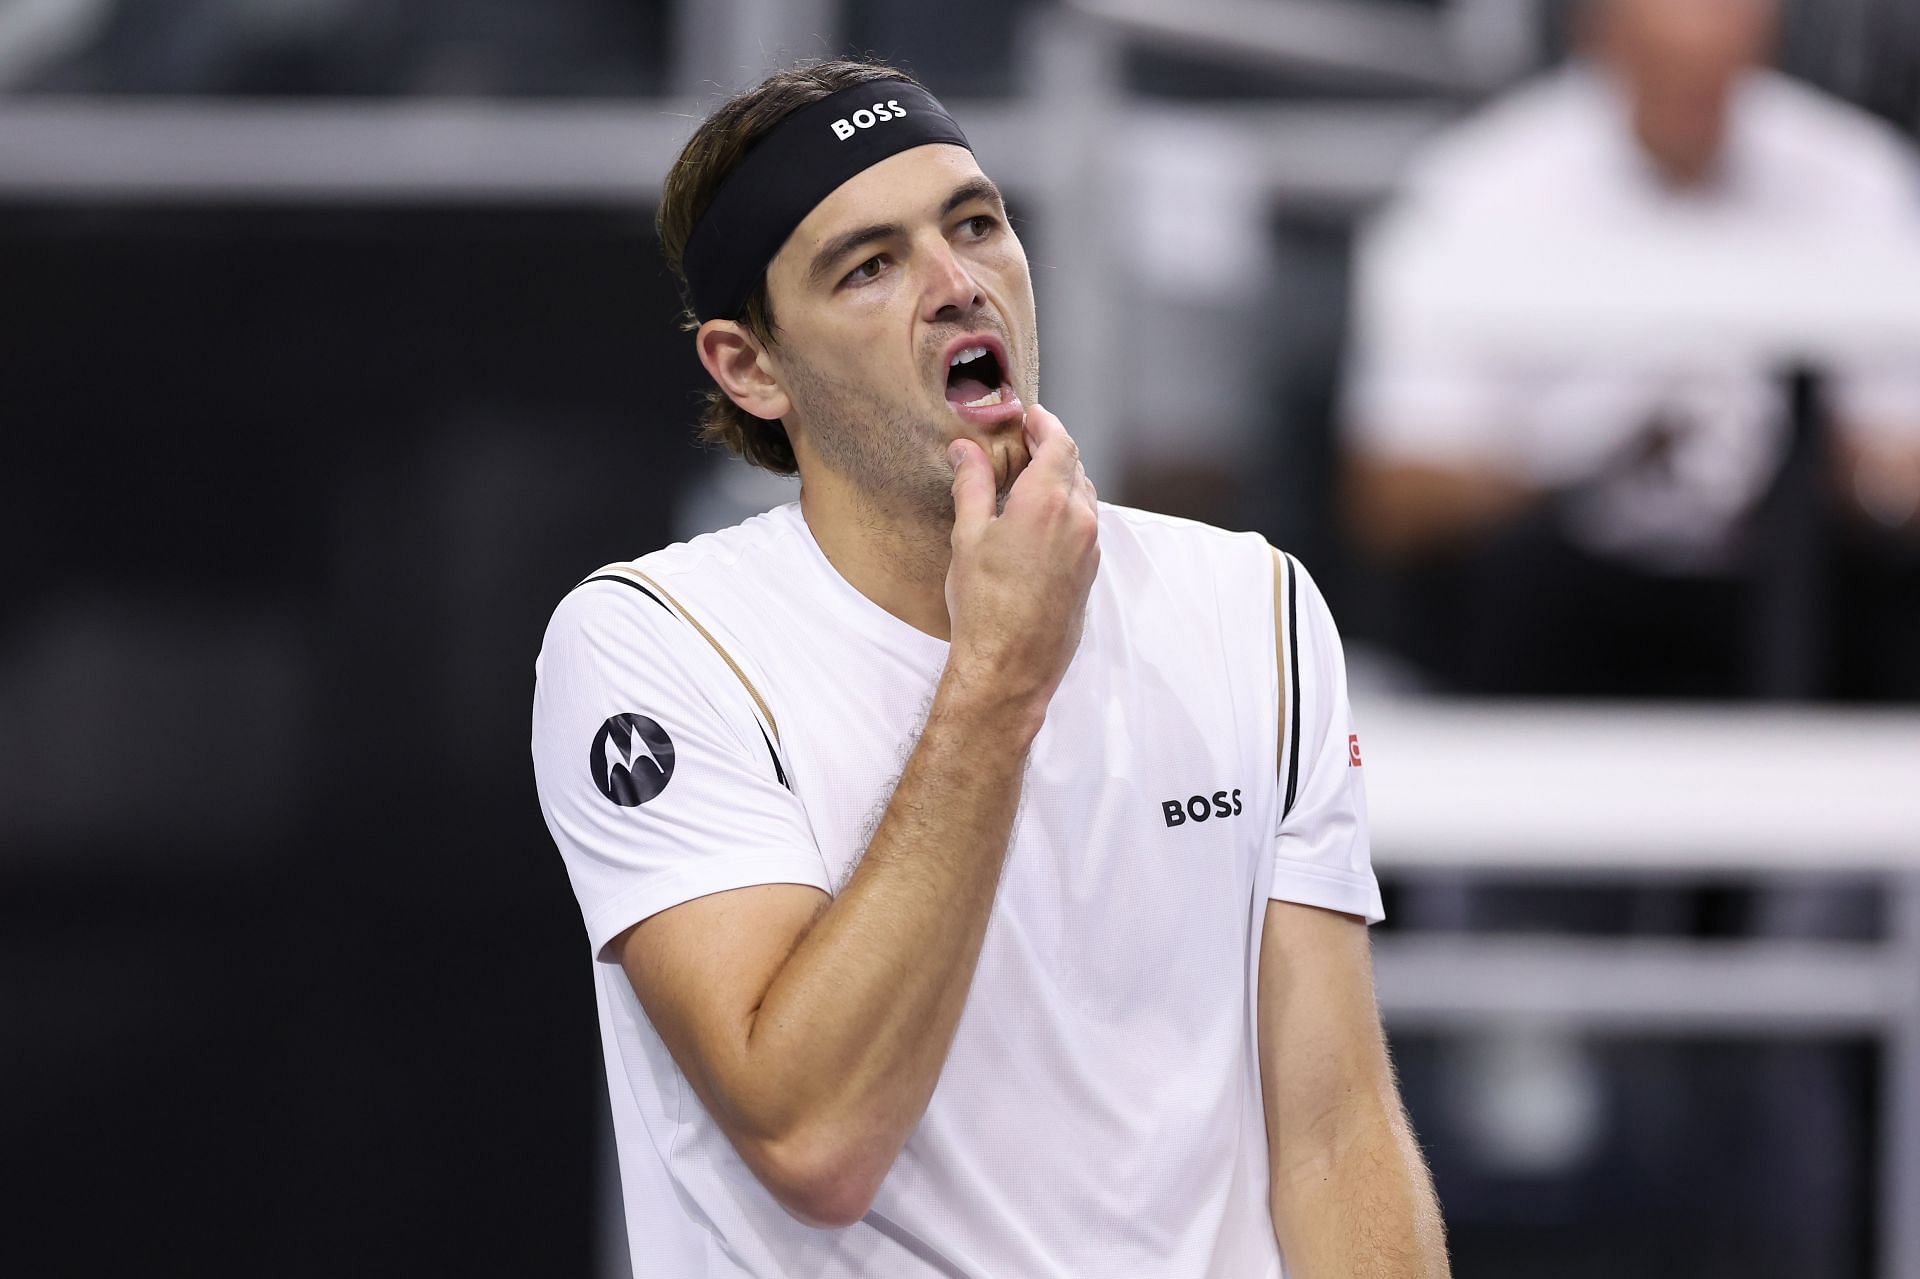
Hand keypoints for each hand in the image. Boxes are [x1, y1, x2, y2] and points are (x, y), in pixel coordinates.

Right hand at [942, 404, 1100, 723]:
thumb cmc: (984, 605)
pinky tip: (1040, 520)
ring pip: (1084, 495)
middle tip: (1023, 443)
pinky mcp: (1090, 572)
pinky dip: (1068, 509)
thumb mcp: (969, 536)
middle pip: (1074, 466)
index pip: (1060, 442)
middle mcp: (1079, 519)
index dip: (1045, 423)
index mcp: (1049, 501)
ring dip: (1062, 479)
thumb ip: (973, 485)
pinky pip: (1085, 525)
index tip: (1030, 416)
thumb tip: (966, 450)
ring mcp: (1090, 548)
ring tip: (1029, 479)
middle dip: (1051, 448)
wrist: (1011, 666)